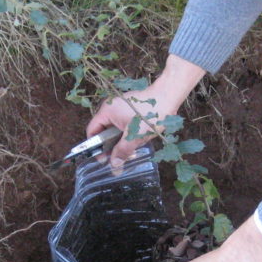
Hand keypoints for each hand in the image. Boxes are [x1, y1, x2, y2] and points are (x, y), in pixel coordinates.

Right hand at [86, 54, 205, 169]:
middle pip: (103, 131)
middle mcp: (111, 107)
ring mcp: (120, 106)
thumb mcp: (135, 136)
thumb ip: (123, 150)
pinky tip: (137, 140)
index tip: (103, 158)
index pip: (92, 130)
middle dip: (111, 146)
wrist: (169, 95)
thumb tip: (114, 165)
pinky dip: (127, 133)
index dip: (95, 146)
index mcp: (107, 111)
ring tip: (131, 150)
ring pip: (114, 129)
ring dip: (121, 141)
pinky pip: (123, 124)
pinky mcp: (130, 108)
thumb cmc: (151, 113)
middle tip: (119, 158)